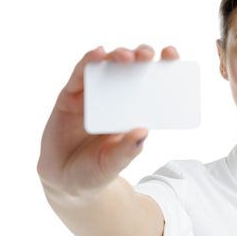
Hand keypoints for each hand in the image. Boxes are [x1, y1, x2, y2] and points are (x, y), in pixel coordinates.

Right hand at [36, 44, 179, 197]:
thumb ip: (127, 150)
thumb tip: (143, 132)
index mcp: (134, 110)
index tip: (172, 55)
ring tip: (126, 57)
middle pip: (131, 67)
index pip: (152, 82)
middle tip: (148, 55)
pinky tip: (97, 54)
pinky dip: (88, 61)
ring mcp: (93, 94)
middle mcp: (115, 97)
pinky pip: (79, 75)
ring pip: (107, 66)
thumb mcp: (113, 163)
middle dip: (141, 55)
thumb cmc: (95, 170)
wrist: (64, 180)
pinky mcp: (70, 96)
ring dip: (117, 55)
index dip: (162, 65)